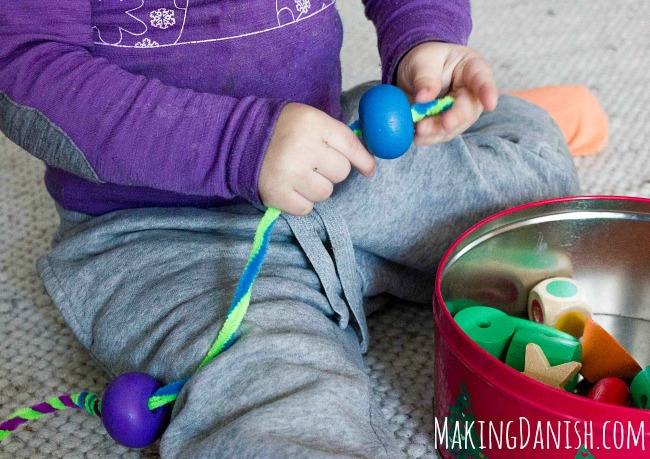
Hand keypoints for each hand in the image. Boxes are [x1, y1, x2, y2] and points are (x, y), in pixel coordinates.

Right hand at [259, 102, 375, 215]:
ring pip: (325, 192)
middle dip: (331, 171)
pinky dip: (300, 202)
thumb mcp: (309, 120)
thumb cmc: (282, 131)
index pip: (350, 146)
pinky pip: (306, 208)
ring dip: (316, 188)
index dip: (363, 160)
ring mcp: (289, 173)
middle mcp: (302, 147)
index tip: (369, 170)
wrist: (239, 140)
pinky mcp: (277, 194)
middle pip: (341, 172)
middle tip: (312, 164)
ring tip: (299, 175)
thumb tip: (367, 162)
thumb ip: (336, 136)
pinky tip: (290, 187)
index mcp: (312, 123)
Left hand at [396, 41, 498, 144]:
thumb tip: (423, 97)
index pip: (482, 79)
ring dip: (438, 131)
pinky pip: (442, 134)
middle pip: (469, 109)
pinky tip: (417, 137)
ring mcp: (460, 111)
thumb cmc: (424, 61)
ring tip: (419, 131)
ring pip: (455, 126)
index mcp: (471, 68)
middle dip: (456, 118)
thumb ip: (425, 77)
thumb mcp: (422, 61)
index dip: (487, 92)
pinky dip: (429, 137)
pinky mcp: (447, 124)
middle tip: (445, 123)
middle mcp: (470, 92)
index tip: (490, 104)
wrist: (413, 74)